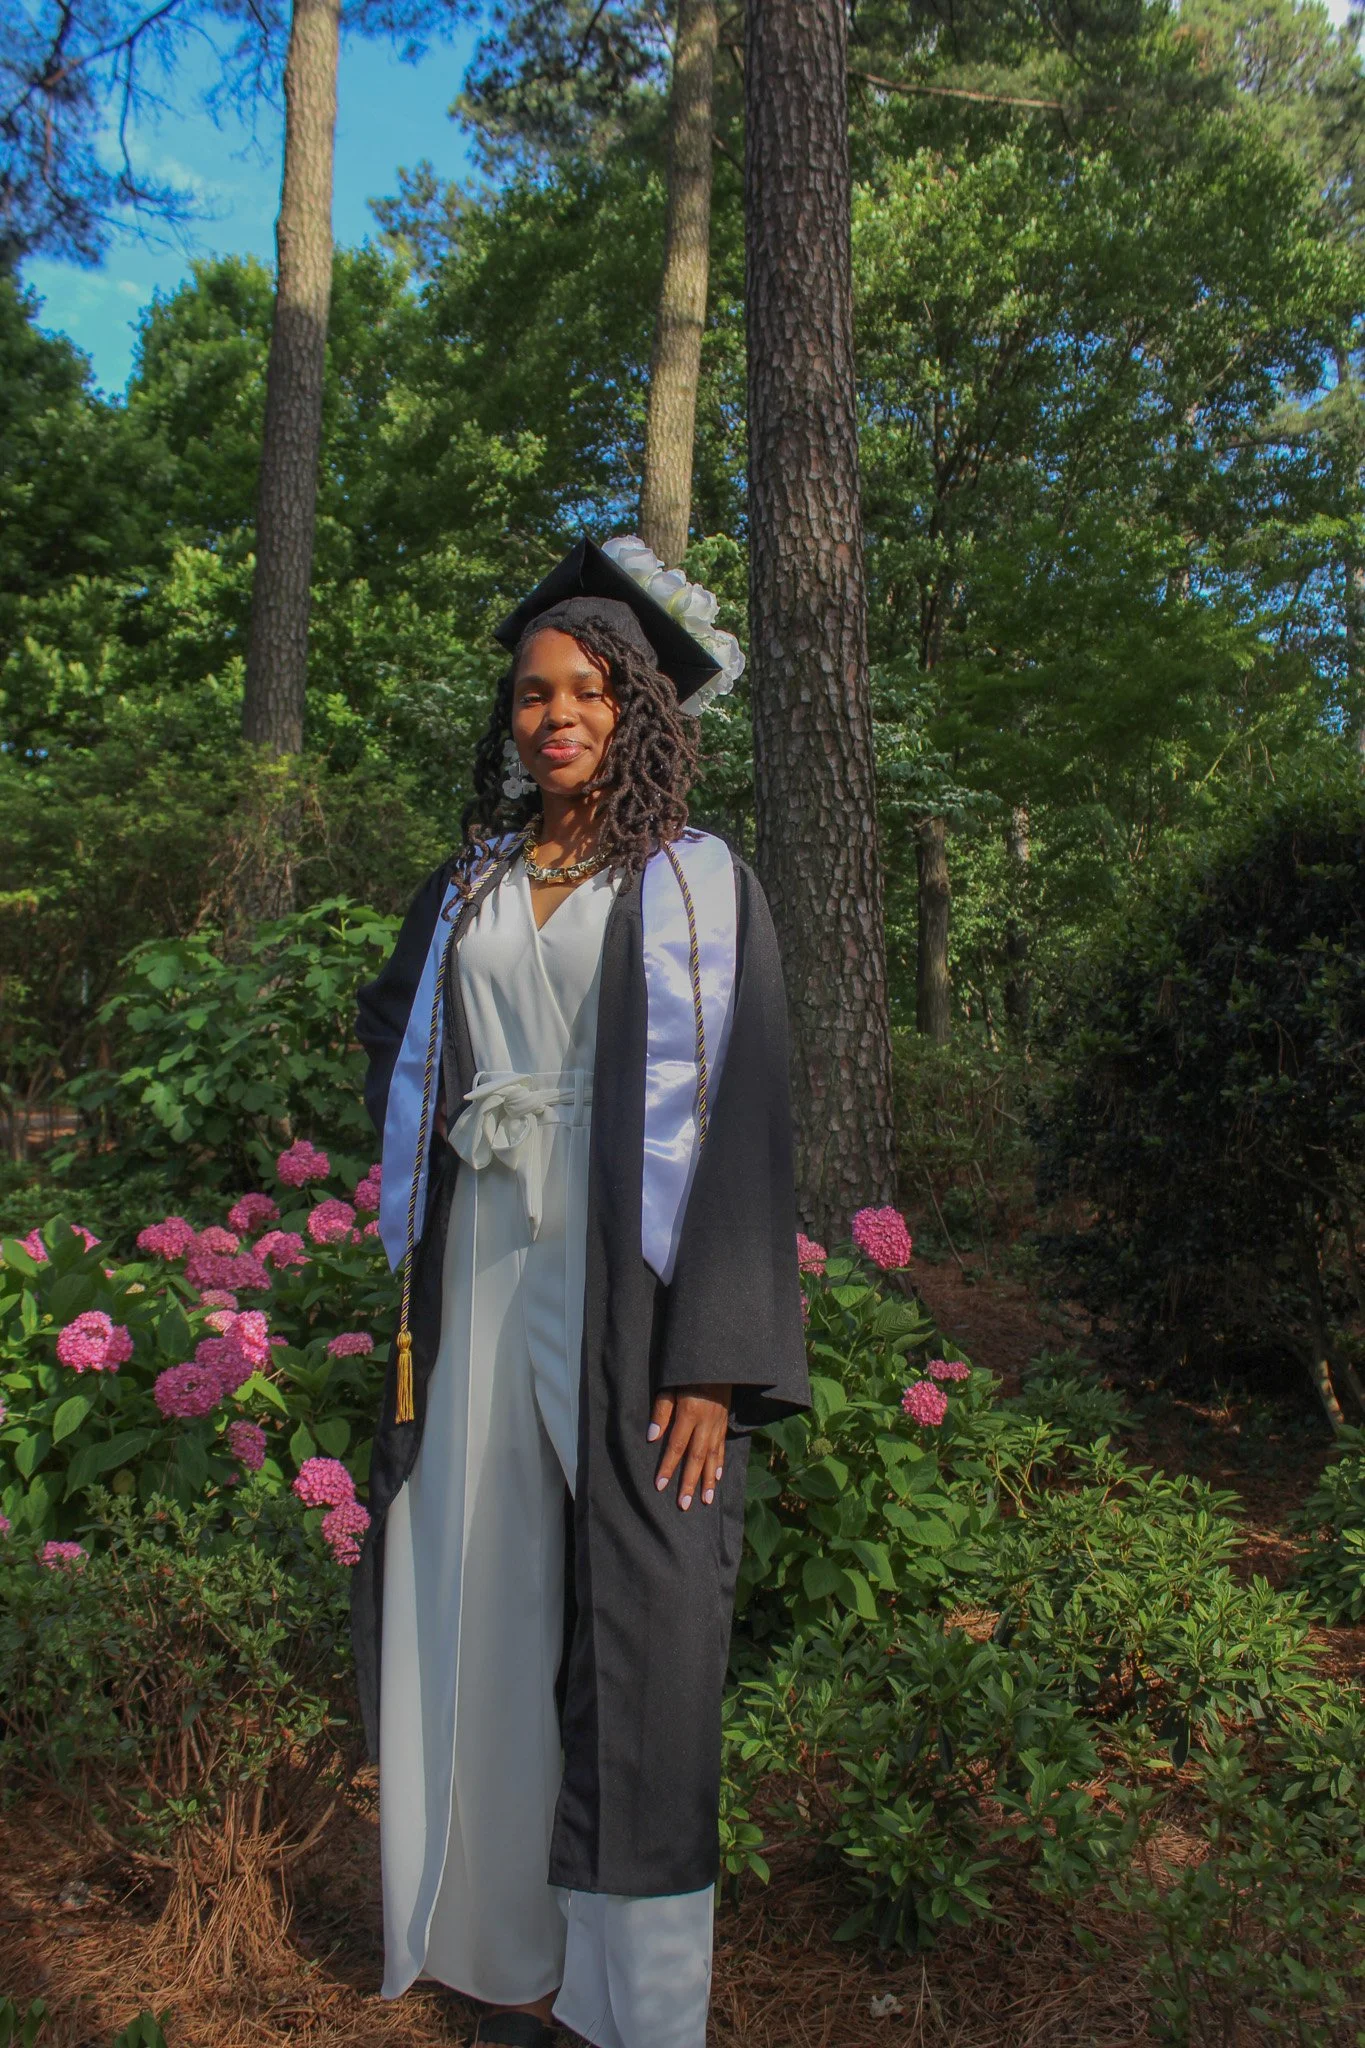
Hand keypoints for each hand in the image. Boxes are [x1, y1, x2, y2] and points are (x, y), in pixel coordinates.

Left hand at [648, 1384, 731, 1509]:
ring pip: (712, 1457)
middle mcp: (706, 1423)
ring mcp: (717, 1424)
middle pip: (696, 1457)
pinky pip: (722, 1448)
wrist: (719, 1361)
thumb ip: (661, 1411)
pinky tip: (716, 1479)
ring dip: (707, 1480)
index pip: (676, 1445)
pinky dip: (719, 1465)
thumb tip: (652, 1437)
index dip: (668, 1466)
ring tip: (704, 1500)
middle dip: (689, 1482)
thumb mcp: (671, 1385)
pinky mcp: (724, 1423)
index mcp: (690, 1413)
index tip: (660, 1485)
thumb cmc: (689, 1373)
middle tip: (684, 1504)